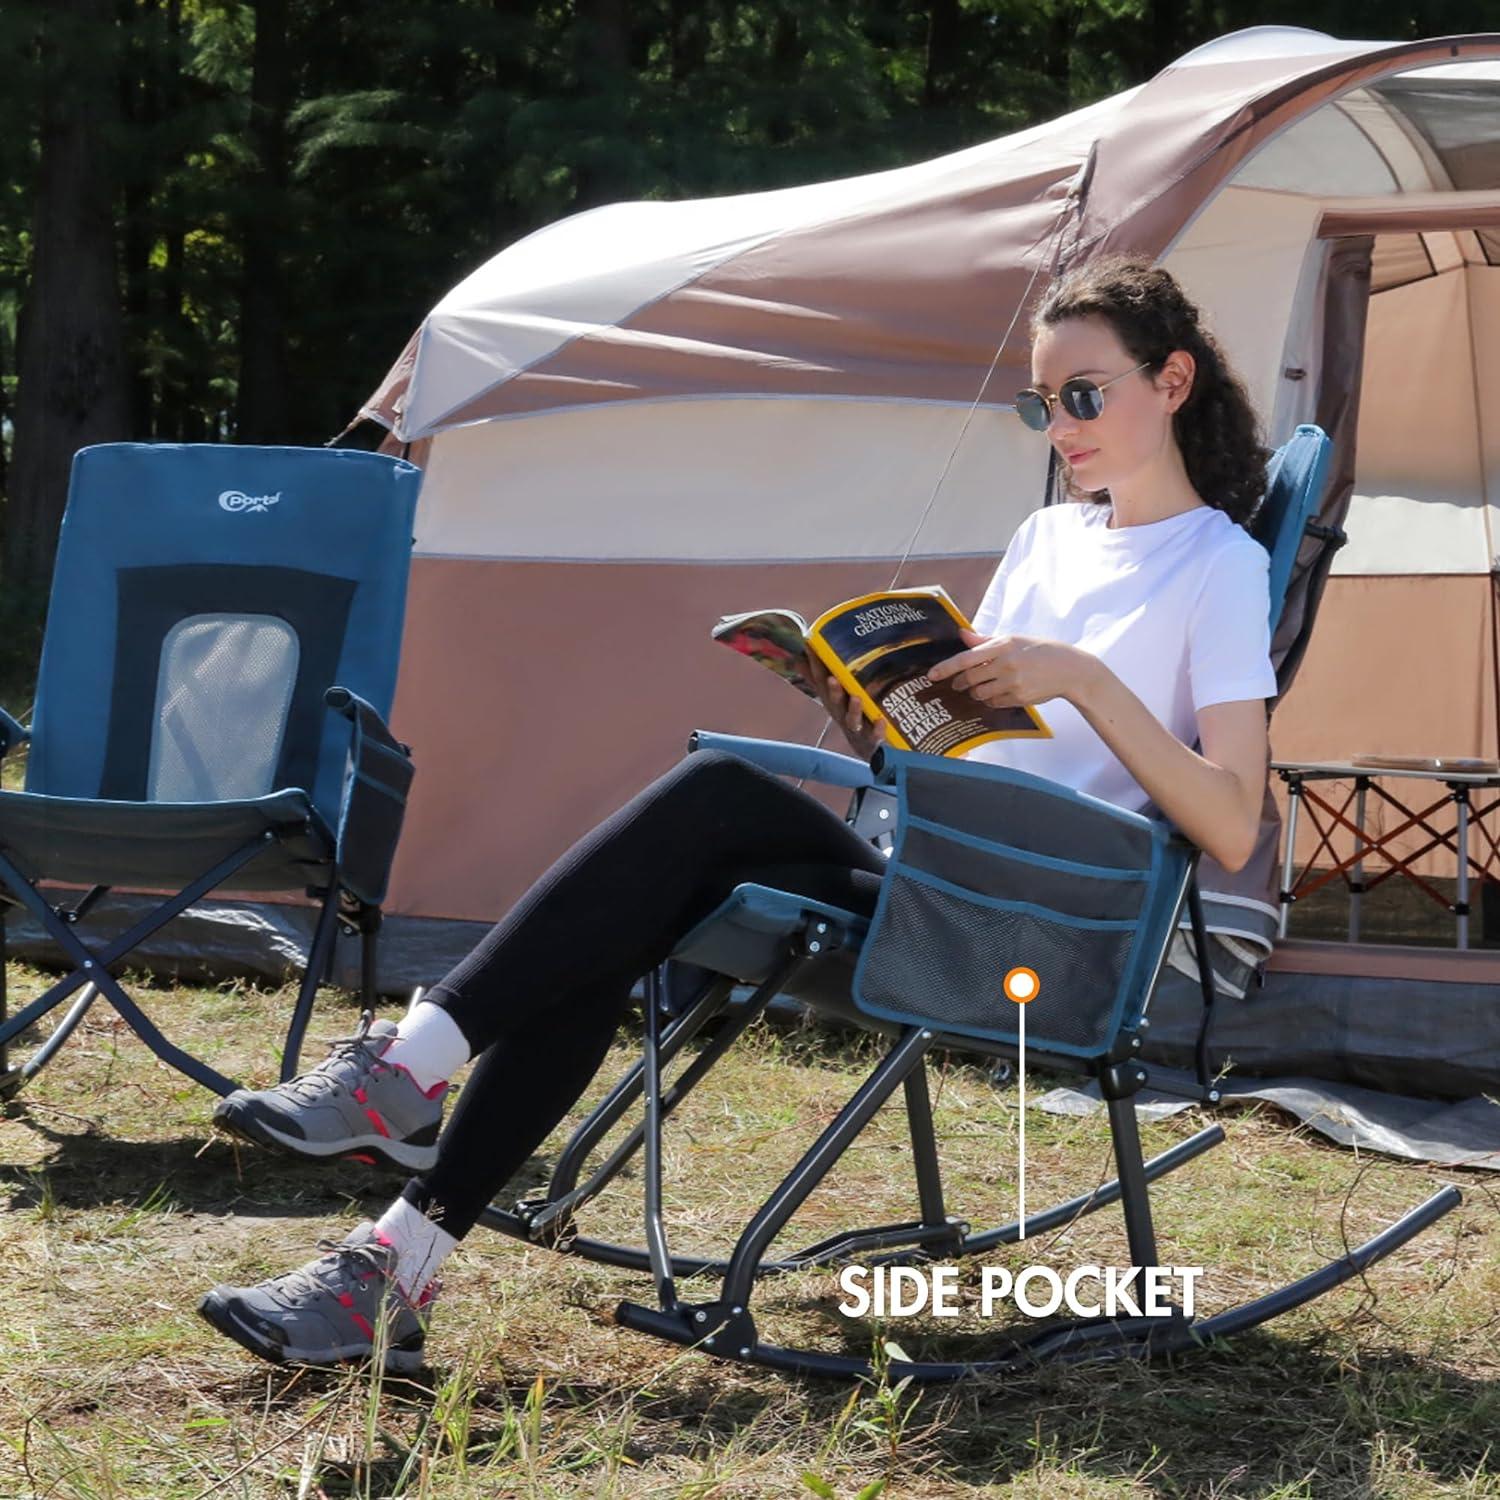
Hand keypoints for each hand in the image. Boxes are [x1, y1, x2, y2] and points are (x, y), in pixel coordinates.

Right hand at [805, 650, 888, 758]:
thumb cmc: (848, 717)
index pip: (820, 681)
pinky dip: (877, 730)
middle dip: (832, 691)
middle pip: (834, 703)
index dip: (815, 664)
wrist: (866, 750)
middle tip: (832, 678)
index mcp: (831, 701)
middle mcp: (840, 714)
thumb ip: (816, 680)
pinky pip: (874, 736)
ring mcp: (856, 729)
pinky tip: (881, 721)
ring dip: (853, 710)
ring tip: (856, 698)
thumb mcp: (832, 698)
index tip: (811, 645)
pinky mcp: (871, 740)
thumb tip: (798, 659)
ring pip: (851, 720)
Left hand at [927, 627, 1097, 707]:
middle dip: (959, 683)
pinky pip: (994, 703)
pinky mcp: (1019, 698)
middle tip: (957, 684)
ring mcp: (1013, 682)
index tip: (932, 675)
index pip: (966, 658)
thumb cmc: (1039, 650)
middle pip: (969, 678)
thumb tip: (961, 634)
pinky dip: (991, 699)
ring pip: (980, 693)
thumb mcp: (1013, 639)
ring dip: (975, 692)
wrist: (1069, 669)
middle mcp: (1007, 664)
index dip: (946, 668)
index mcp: (1003, 645)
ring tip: (980, 686)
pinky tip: (998, 692)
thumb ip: (985, 640)